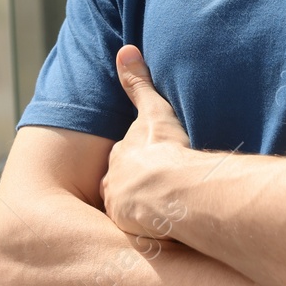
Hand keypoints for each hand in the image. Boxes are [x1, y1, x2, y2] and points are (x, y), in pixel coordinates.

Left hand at [101, 45, 191, 240]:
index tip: (149, 169)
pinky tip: (166, 234)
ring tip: (162, 217)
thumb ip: (139, 83)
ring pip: (128, 212)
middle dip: (133, 190)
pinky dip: (151, 231)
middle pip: (121, 187)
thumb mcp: (153, 111)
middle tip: (154, 194)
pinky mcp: (132, 232)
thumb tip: (125, 51)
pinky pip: (140, 233)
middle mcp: (113, 185)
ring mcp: (121, 210)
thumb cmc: (165, 149)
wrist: (172, 190)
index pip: (122, 162)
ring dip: (141, 213)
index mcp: (119, 159)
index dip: (135, 164)